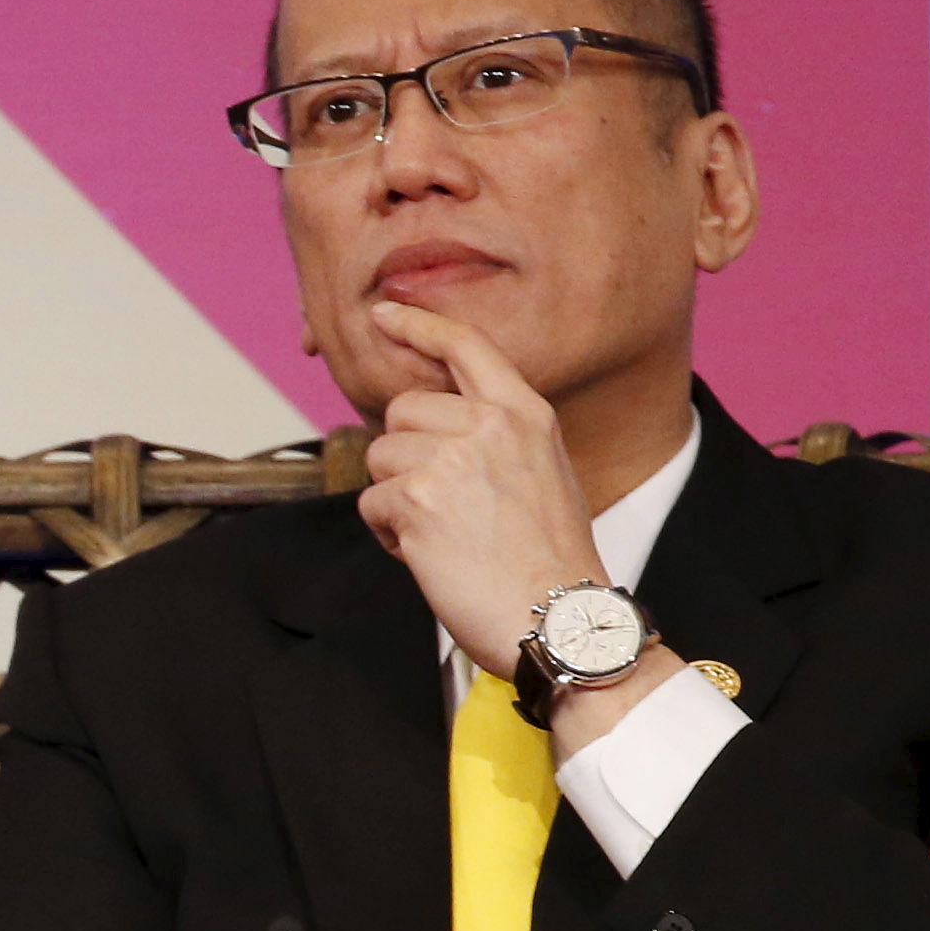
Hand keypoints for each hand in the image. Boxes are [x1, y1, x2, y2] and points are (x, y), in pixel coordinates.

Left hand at [357, 299, 614, 679]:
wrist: (557, 617)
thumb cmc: (549, 559)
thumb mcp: (543, 471)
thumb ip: (494, 437)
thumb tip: (434, 427)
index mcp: (525, 413)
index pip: (465, 346)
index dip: (418, 324)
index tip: (384, 312)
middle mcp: (489, 425)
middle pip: (402, 410)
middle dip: (404, 456)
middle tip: (442, 505)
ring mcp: (451, 460)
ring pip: (380, 457)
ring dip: (395, 499)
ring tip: (443, 534)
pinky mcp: (418, 501)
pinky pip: (372, 504)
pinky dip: (389, 535)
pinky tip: (431, 556)